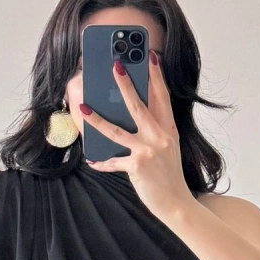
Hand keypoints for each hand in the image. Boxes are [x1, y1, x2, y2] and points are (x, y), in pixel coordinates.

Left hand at [80, 51, 190, 218]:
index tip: (150, 56)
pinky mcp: (137, 166)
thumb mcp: (168, 146)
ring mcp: (148, 151)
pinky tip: (91, 161)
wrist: (177, 203)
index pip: (163, 96)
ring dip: (97, 118)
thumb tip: (133, 110)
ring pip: (117, 130)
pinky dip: (102, 162)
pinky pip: (113, 161)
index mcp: (169, 128)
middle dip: (125, 83)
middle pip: (138, 105)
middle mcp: (160, 136)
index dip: (156, 75)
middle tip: (115, 64)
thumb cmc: (169, 174)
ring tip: (83, 106)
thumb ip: (155, 128)